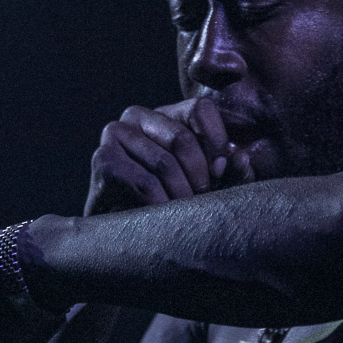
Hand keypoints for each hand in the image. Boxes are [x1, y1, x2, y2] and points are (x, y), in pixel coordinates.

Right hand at [83, 97, 254, 215]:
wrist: (124, 232)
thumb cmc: (173, 204)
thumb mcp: (210, 184)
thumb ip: (231, 171)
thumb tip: (239, 158)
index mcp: (167, 114)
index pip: (200, 109)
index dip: (216, 143)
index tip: (219, 175)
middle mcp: (138, 116)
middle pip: (182, 138)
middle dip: (199, 177)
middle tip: (202, 203)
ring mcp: (115, 133)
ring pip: (164, 163)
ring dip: (181, 196)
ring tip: (183, 215)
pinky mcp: (103, 159)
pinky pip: (144, 182)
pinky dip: (161, 205)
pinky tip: (162, 218)